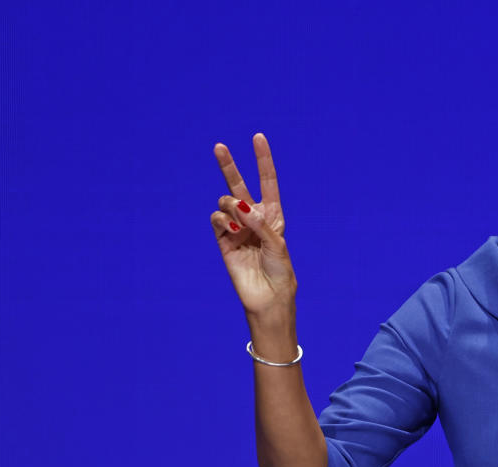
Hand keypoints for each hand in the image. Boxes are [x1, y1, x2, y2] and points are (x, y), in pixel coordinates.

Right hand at [210, 133, 293, 318]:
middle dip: (229, 165)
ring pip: (225, 202)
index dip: (263, 160)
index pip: (267, 182)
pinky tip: (232, 231)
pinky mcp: (222, 240)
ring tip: (239, 225)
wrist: (267, 298)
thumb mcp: (276, 243)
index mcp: (273, 216)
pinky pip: (216, 218)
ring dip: (230, 207)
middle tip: (219, 146)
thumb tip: (238, 205)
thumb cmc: (280, 272)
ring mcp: (236, 228)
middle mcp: (253, 219)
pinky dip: (223, 221)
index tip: (258, 137)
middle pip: (239, 185)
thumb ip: (259, 222)